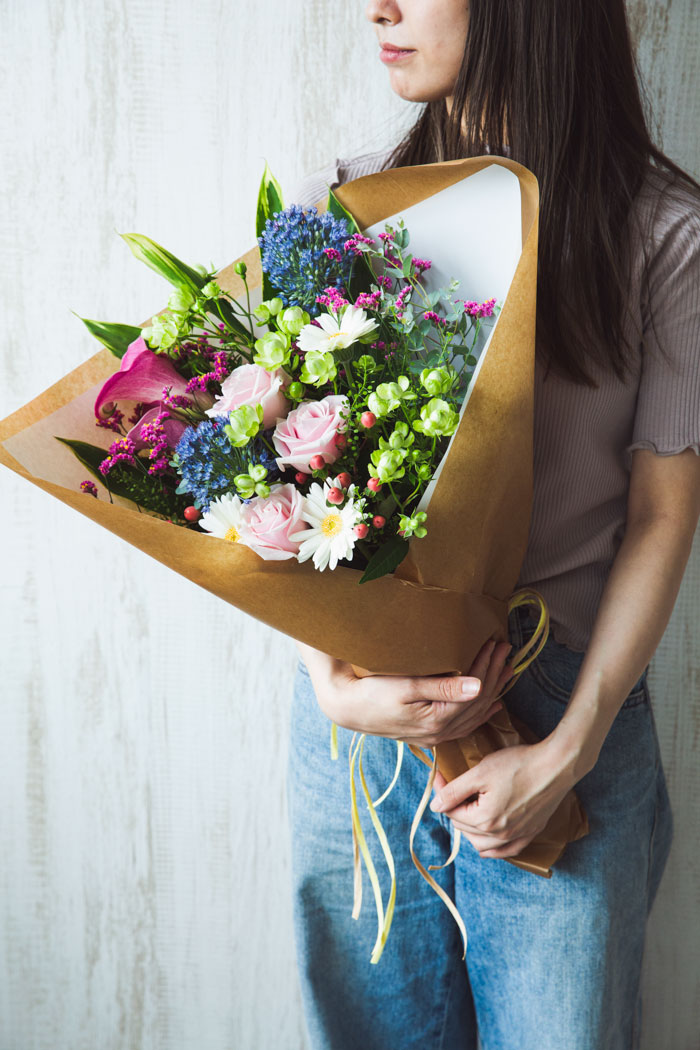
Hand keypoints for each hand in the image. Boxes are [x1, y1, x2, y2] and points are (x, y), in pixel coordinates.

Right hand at [298, 638, 514, 746]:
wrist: (347, 708)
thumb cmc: (372, 692)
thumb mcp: (406, 687)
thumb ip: (443, 688)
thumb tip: (478, 686)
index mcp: (437, 720)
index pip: (475, 692)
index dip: (488, 666)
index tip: (496, 644)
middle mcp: (440, 733)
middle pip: (479, 704)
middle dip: (495, 675)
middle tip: (506, 650)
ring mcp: (435, 735)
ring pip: (474, 715)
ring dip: (493, 691)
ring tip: (506, 670)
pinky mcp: (428, 733)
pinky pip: (464, 724)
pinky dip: (481, 711)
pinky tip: (492, 703)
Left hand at [429, 741, 575, 858]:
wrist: (555, 766)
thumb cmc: (518, 765)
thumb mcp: (480, 773)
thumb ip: (454, 791)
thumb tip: (434, 806)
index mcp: (485, 820)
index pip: (452, 812)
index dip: (442, 793)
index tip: (440, 775)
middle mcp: (500, 835)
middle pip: (464, 828)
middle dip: (455, 808)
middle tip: (456, 788)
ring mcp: (516, 837)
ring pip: (481, 845)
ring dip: (470, 830)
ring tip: (469, 811)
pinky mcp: (530, 834)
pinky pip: (506, 851)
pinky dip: (493, 848)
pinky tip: (489, 839)